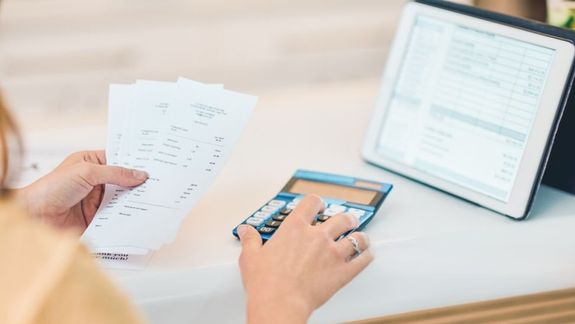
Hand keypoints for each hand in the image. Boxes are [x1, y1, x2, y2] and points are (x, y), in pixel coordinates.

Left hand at [16, 150, 147, 230]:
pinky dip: (127, 216)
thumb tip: (140, 174)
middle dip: (138, 182)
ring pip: (121, 199)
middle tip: (159, 182)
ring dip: (134, 200)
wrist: (35, 215)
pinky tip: (139, 214)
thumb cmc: (51, 188)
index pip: (118, 160)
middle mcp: (95, 181)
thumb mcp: (86, 172)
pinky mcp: (96, 217)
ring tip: (154, 198)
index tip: (154, 164)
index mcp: (90, 163)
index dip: (134, 162)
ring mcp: (96, 200)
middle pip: (123, 180)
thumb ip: (115, 173)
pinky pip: (116, 215)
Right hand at [238, 195, 372, 323]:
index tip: (318, 205)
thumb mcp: (251, 257)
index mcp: (295, 228)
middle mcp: (317, 236)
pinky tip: (368, 254)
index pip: (312, 202)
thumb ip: (250, 240)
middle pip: (342, 217)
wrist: (280, 303)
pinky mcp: (343, 272)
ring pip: (357, 237)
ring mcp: (333, 253)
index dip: (318, 202)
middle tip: (346, 220)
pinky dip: (368, 256)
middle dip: (347, 218)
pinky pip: (363, 260)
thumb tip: (245, 231)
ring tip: (360, 236)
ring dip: (360, 236)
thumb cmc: (266, 283)